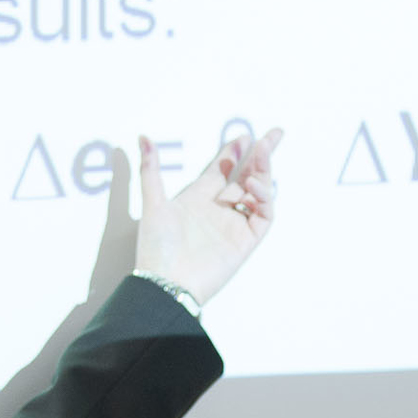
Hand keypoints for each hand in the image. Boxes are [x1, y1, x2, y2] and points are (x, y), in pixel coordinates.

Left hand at [135, 127, 282, 304]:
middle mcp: (219, 208)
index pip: (222, 168)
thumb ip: (150, 170)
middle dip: (261, 154)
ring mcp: (234, 223)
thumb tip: (143, 138)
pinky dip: (264, 198)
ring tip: (262, 151)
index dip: (234, 151)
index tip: (244, 135)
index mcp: (198, 197)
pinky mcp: (246, 240)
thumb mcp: (152, 203)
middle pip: (246, 175)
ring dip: (263, 171)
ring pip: (258, 191)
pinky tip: (254, 185)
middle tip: (274, 134)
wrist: (166, 283)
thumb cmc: (156, 247)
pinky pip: (263, 215)